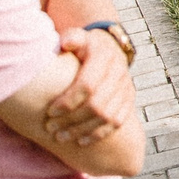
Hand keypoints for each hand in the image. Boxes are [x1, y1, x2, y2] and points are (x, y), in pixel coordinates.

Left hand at [46, 26, 135, 146]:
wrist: (109, 48)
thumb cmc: (84, 47)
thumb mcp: (78, 37)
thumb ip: (72, 38)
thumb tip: (66, 43)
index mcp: (105, 56)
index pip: (88, 85)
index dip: (68, 101)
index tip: (50, 111)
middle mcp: (119, 72)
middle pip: (97, 104)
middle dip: (72, 120)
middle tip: (50, 128)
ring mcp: (126, 87)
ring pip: (107, 116)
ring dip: (83, 130)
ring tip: (61, 137)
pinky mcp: (129, 99)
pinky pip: (117, 122)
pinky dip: (99, 134)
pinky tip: (81, 141)